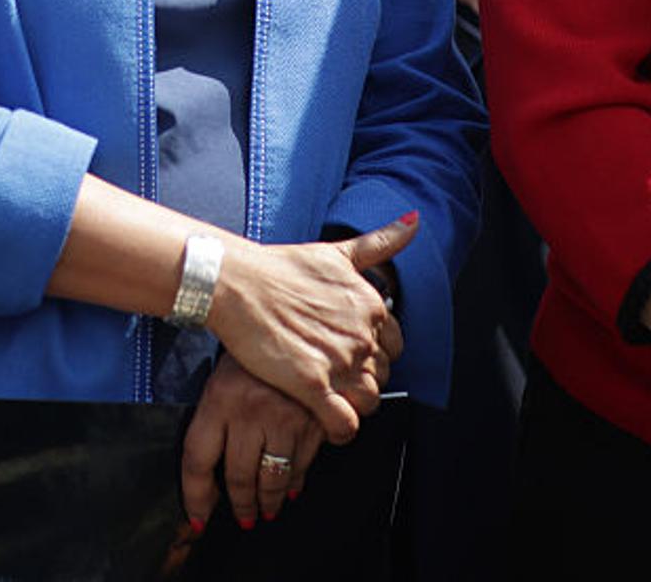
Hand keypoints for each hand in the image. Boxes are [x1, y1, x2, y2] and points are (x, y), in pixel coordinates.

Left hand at [180, 353, 323, 532]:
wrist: (291, 316)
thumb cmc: (252, 348)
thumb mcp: (223, 375)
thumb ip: (214, 418)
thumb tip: (209, 471)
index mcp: (219, 397)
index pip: (197, 460)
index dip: (195, 496)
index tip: (197, 516)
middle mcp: (249, 410)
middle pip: (238, 477)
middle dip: (240, 505)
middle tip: (242, 516)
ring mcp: (284, 417)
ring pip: (273, 479)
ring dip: (269, 501)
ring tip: (267, 508)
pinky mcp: (315, 420)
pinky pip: (303, 465)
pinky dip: (297, 480)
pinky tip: (292, 486)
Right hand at [206, 213, 413, 445]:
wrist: (235, 283)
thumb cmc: (279, 267)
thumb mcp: (334, 251)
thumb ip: (378, 242)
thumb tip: (415, 221)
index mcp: (370, 304)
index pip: (393, 347)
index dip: (371, 353)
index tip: (346, 352)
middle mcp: (361, 333)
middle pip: (381, 376)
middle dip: (360, 379)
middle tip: (330, 373)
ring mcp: (339, 360)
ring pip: (368, 402)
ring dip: (351, 404)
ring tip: (325, 395)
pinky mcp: (312, 385)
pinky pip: (345, 424)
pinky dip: (339, 429)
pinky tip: (323, 419)